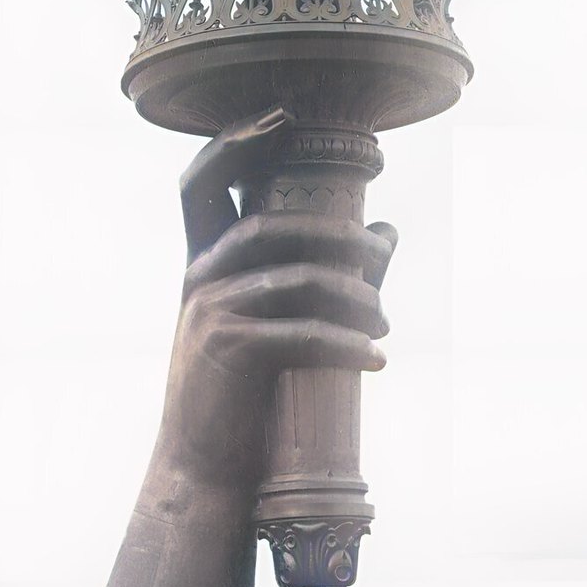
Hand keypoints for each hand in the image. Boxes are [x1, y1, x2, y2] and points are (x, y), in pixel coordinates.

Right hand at [164, 109, 395, 489]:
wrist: (201, 471)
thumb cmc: (239, 401)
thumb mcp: (271, 330)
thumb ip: (320, 277)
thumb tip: (388, 232)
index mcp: (200, 267)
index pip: (202, 183)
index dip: (234, 139)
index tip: (282, 115)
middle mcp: (198, 279)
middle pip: (271, 222)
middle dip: (334, 231)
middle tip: (381, 250)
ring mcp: (210, 310)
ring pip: (301, 277)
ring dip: (357, 297)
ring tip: (387, 324)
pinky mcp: (231, 348)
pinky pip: (306, 331)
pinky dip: (349, 345)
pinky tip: (378, 361)